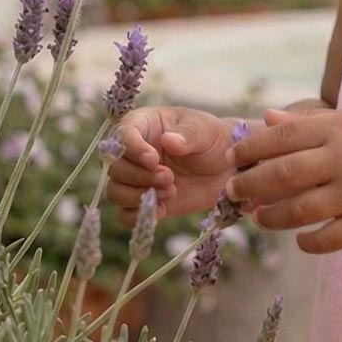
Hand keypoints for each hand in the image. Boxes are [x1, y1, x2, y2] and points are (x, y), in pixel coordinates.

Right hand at [105, 106, 250, 224]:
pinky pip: (125, 215)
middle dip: (140, 176)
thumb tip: (168, 141)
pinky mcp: (144, 201)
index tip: (153, 159)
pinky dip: (140, 216)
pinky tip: (163, 209)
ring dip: (138, 196)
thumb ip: (188, 135)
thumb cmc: (214, 140)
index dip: (133, 149)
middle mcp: (133, 153)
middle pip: (115, 168)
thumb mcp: (206, 131)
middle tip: (169, 177)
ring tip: (170, 191)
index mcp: (143, 125)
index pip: (122, 134)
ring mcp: (137, 178)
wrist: (227, 169)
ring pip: (115, 192)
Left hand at [223, 106, 341, 254]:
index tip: (232, 158)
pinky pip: (330, 239)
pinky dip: (309, 243)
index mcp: (337, 130)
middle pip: (284, 175)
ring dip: (272, 216)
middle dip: (251, 185)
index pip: (283, 138)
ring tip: (259, 217)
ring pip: (301, 210)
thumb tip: (266, 118)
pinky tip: (300, 240)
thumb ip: (309, 121)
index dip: (251, 149)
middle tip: (233, 192)